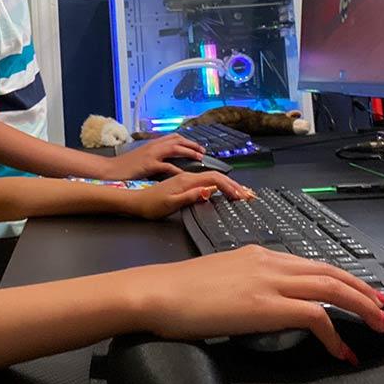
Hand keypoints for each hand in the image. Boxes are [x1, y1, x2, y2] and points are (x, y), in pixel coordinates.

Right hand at [101, 134, 204, 179]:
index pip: (173, 137)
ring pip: (175, 149)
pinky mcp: (149, 165)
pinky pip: (167, 166)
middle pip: (177, 140)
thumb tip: (164, 159)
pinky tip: (185, 173)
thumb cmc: (124, 166)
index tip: (196, 145)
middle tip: (202, 151)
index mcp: (152, 144)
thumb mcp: (141, 157)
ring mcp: (151, 154)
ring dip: (189, 152)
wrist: (110, 170)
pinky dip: (177, 169)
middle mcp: (153, 146)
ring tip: (199, 158)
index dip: (187, 140)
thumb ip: (153, 156)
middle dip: (192, 144)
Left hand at [127, 172, 255, 218]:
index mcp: (186, 181)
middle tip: (247, 195)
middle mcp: (187, 177)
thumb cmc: (150, 205)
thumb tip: (208, 192)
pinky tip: (220, 190)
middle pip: (216, 177)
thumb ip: (190, 197)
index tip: (242, 196)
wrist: (135, 202)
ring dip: (227, 184)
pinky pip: (204, 181)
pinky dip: (217, 185)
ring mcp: (185, 179)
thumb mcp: (170, 204)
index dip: (230, 187)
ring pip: (211, 178)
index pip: (214, 180)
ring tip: (239, 192)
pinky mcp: (182, 183)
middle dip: (233, 186)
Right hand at [132, 246, 383, 362]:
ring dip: (361, 308)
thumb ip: (246, 284)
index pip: (313, 263)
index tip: (364, 294)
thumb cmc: (178, 291)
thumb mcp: (221, 278)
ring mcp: (268, 281)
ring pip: (331, 288)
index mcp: (259, 254)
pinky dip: (334, 334)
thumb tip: (260, 300)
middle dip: (365, 292)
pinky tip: (340, 351)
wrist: (156, 292)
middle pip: (331, 272)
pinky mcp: (265, 304)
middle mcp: (269, 261)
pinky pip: (314, 315)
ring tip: (380, 327)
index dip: (345, 278)